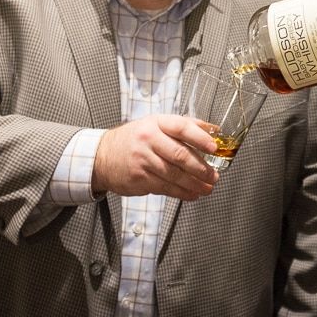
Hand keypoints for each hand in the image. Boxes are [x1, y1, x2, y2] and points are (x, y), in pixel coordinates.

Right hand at [92, 114, 219, 200]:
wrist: (102, 156)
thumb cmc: (134, 139)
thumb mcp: (156, 124)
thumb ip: (185, 125)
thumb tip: (214, 130)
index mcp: (156, 123)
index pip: (181, 127)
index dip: (200, 138)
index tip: (214, 148)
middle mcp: (148, 140)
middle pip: (179, 155)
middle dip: (200, 168)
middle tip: (213, 175)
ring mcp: (143, 160)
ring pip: (174, 175)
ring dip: (194, 184)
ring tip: (207, 187)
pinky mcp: (139, 178)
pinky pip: (165, 187)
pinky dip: (182, 193)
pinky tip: (192, 194)